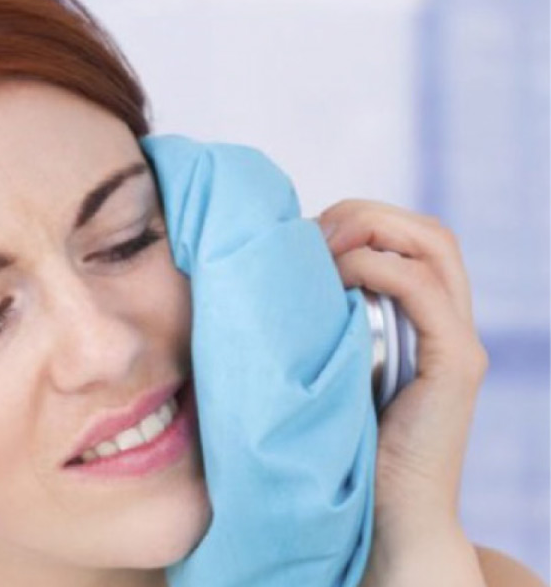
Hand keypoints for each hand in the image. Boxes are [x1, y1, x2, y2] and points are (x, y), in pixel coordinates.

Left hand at [317, 199, 488, 584]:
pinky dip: (379, 269)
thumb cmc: (344, 445)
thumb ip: (325, 323)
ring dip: (373, 231)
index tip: (304, 236)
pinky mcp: (456, 365)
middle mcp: (450, 322)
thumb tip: (276, 277)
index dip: (360, 220)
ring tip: (323, 250)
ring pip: (435, 245)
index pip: (410, 238)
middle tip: (312, 234)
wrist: (386, 519)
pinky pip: (424, 291)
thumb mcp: (331, 368)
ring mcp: (458, 341)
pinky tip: (339, 277)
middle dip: (366, 216)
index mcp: (424, 320)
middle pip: (427, 230)